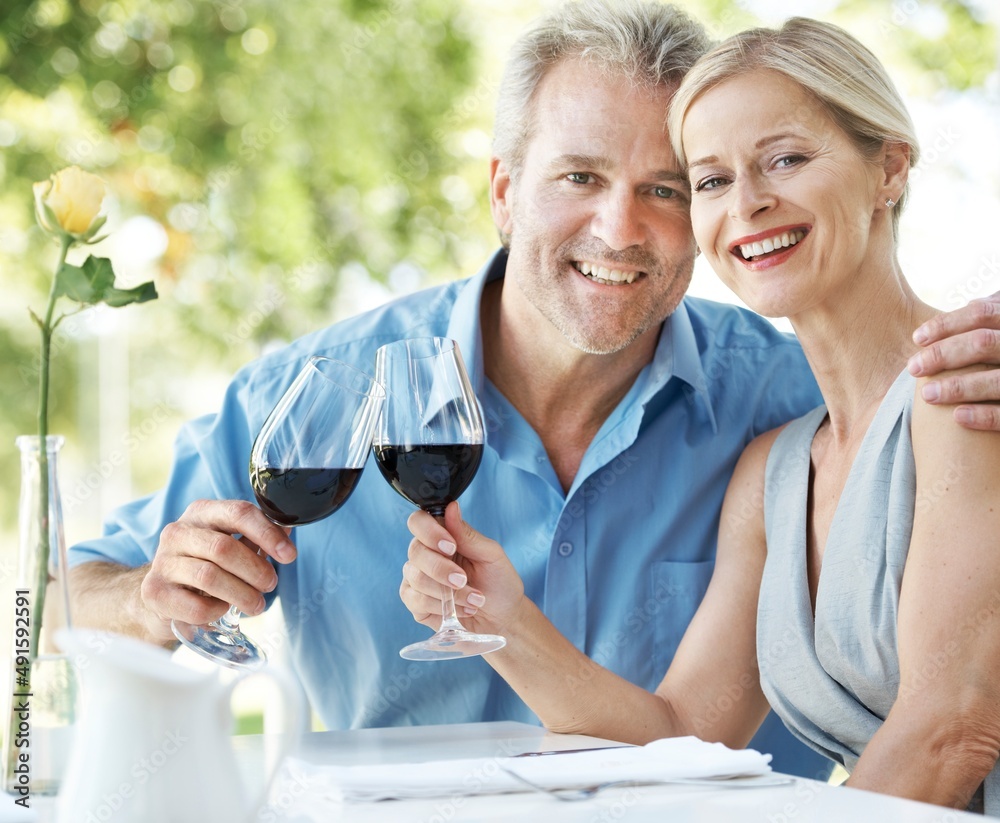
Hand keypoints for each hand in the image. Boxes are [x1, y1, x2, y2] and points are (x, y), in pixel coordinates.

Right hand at [139, 499, 295, 640]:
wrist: (161, 594)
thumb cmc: (204, 564)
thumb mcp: (229, 543)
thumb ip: (256, 536)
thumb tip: (287, 529)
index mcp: (201, 512)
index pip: (238, 512)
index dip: (268, 534)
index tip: (289, 555)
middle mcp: (177, 532)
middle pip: (224, 547)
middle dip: (255, 569)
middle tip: (271, 584)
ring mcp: (162, 562)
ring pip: (209, 576)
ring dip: (241, 593)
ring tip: (256, 604)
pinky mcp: (154, 593)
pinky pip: (194, 606)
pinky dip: (215, 610)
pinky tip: (222, 609)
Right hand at [400, 501, 524, 634]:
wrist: (503, 619)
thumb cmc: (499, 583)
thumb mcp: (491, 555)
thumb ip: (468, 534)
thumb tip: (451, 507)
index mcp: (442, 536)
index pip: (418, 522)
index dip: (429, 532)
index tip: (451, 546)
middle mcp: (426, 555)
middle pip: (415, 551)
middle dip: (441, 569)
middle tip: (463, 580)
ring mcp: (418, 579)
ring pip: (416, 578)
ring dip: (448, 593)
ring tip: (473, 599)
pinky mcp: (416, 603)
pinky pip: (415, 600)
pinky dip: (441, 607)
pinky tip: (460, 610)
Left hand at [908, 292, 999, 430]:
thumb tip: (974, 303)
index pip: (982, 313)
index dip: (946, 324)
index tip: (918, 338)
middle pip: (983, 342)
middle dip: (943, 354)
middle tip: (913, 367)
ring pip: (997, 380)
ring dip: (957, 387)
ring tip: (927, 395)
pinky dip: (985, 416)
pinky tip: (957, 418)